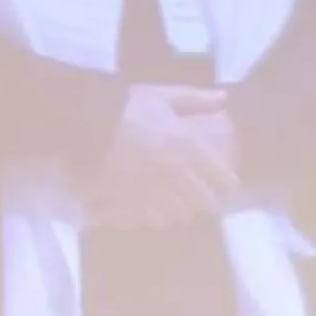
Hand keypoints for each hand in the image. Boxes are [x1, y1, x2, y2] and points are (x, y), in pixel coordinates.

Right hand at [86, 84, 238, 229]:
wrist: (83, 126)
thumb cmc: (124, 107)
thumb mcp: (161, 96)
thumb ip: (194, 99)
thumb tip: (223, 98)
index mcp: (186, 147)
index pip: (220, 174)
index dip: (228, 182)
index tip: (232, 185)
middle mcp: (176, 175)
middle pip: (203, 200)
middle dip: (210, 202)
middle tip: (211, 201)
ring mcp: (155, 193)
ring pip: (182, 213)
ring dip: (187, 211)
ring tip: (186, 208)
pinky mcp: (133, 205)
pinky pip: (155, 219)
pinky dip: (161, 217)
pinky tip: (160, 213)